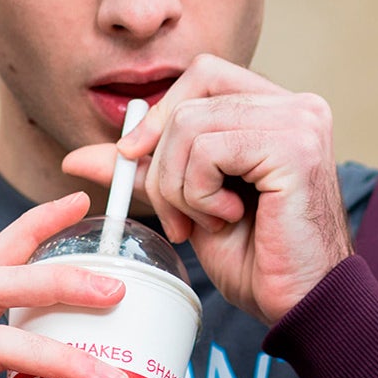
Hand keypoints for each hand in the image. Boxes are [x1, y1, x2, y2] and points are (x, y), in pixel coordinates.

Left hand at [62, 54, 350, 323]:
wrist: (300, 303)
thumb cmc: (256, 259)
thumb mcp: (188, 205)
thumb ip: (145, 172)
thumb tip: (77, 158)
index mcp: (275, 109)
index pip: (201, 75)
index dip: (159, 114)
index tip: (134, 160)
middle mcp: (295, 105)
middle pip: (190, 99)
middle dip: (162, 162)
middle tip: (178, 216)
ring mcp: (299, 122)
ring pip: (191, 126)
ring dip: (180, 186)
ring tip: (208, 222)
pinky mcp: (295, 147)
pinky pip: (208, 151)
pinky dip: (200, 193)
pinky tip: (228, 219)